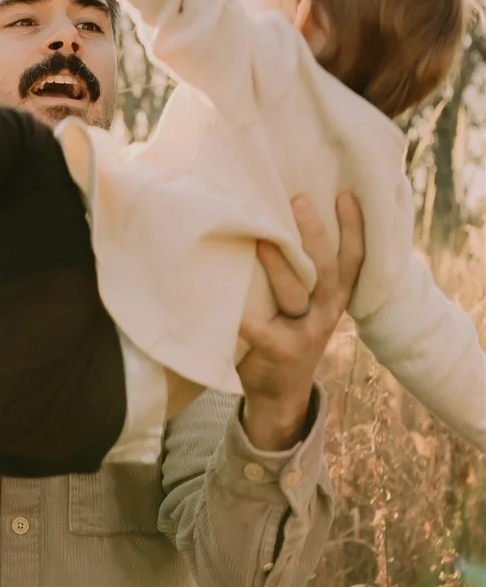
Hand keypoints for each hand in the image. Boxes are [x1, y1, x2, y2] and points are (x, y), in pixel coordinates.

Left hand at [237, 192, 364, 450]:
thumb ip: (302, 271)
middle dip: (314, 234)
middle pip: (325, 269)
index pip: (353, 258)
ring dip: (279, 266)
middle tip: (298, 202)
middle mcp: (325, 313)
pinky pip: (260, 329)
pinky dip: (245, 316)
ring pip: (296, 294)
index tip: (346, 194)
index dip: (355, 228)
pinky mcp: (278, 351)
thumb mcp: (306, 303)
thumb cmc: (287, 331)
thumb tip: (280, 217)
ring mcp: (304, 333)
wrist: (279, 392)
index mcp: (335, 297)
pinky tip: (231, 304)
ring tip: (260, 239)